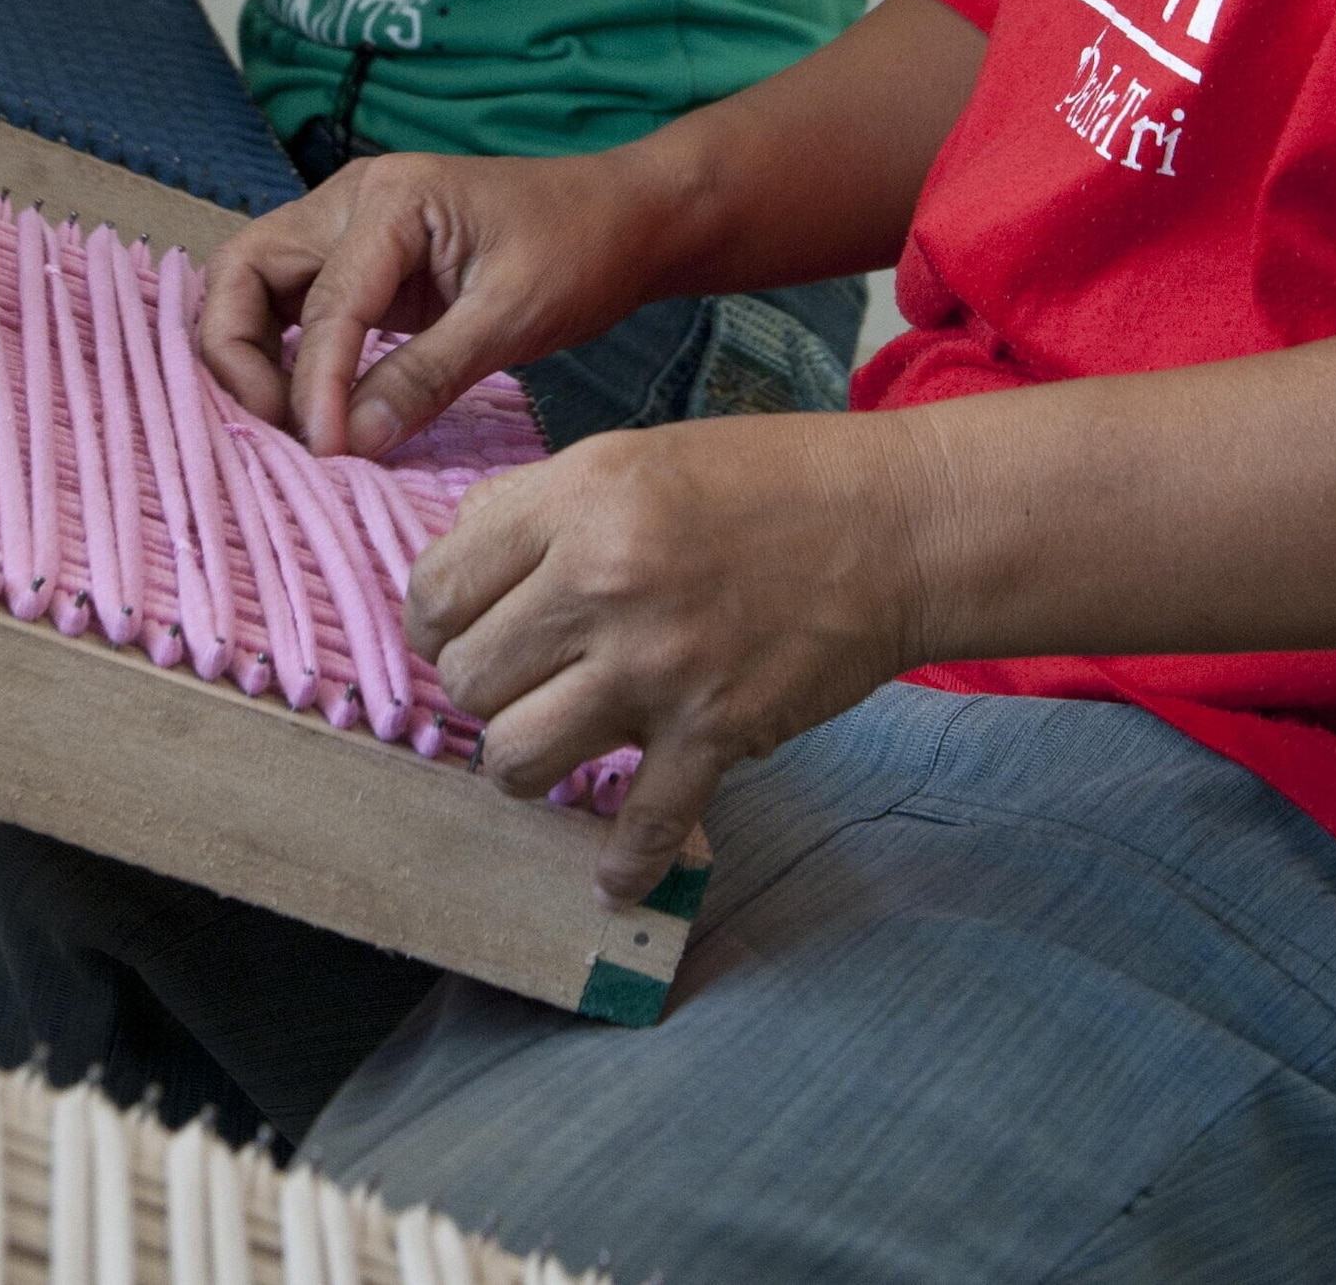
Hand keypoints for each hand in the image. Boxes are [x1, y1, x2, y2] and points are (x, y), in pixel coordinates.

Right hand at [197, 146, 682, 454]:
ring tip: (287, 426)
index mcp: (392, 199)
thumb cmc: (580, 250)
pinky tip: (307, 406)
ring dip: (251, 355)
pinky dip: (283, 353)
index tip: (324, 452)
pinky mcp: (362, 262)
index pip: (323, 303)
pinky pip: (292, 304)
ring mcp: (349, 228)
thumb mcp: (512, 318)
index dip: (315, 385)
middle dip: (239, 355)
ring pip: (253, 286)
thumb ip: (426, 376)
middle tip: (280, 431)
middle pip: (243, 272)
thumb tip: (349, 442)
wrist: (625, 218)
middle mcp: (351, 201)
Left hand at [412, 409, 936, 901]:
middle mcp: (605, 582)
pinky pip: (637, 829)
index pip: (437, 588)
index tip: (461, 633)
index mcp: (579, 501)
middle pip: (467, 681)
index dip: (435, 621)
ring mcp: (659, 666)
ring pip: (515, 759)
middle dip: (481, 692)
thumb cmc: (771, 481)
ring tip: (551, 750)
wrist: (900, 525)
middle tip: (517, 686)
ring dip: (522, 765)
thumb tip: (455, 564)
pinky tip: (609, 878)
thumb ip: (538, 506)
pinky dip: (620, 867)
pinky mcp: (715, 733)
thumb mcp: (635, 456)